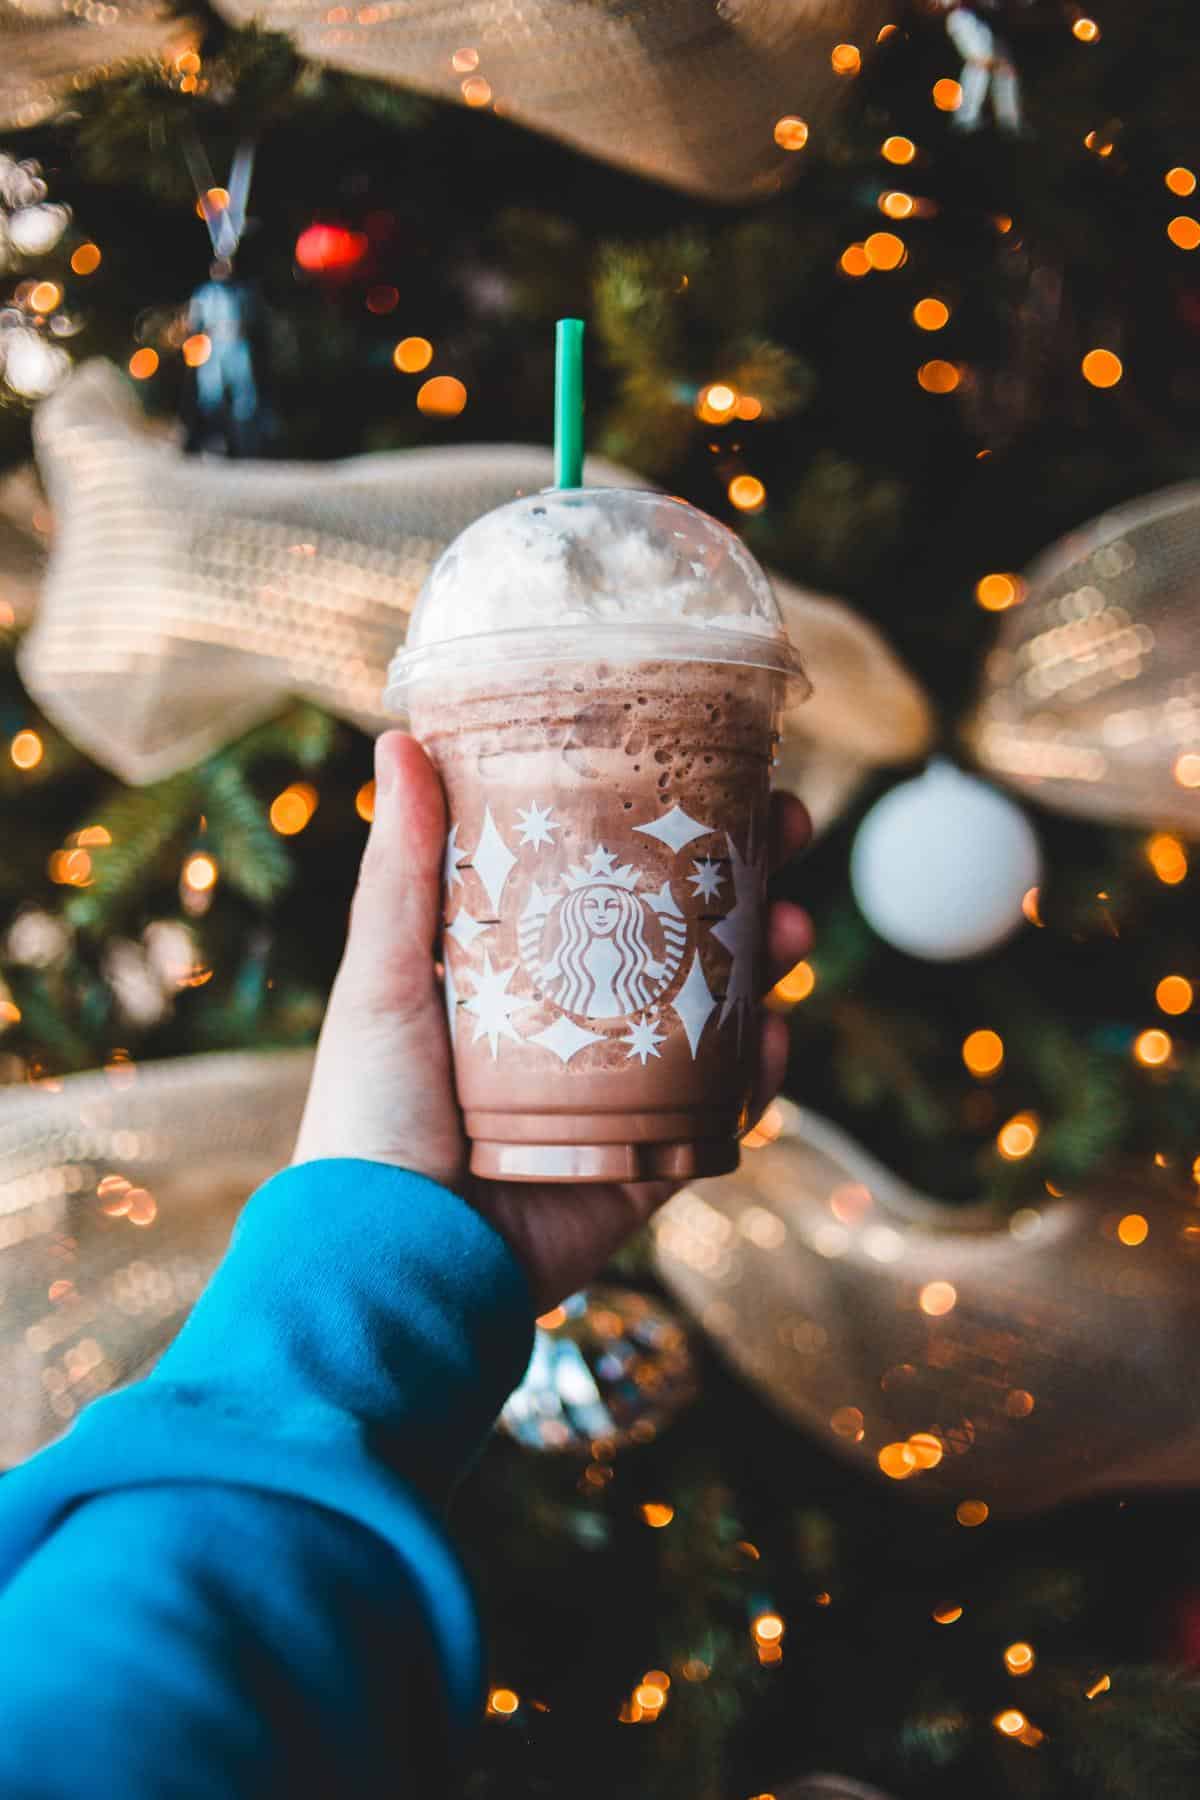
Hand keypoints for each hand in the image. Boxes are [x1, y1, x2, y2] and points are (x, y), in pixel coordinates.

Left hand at [293, 732, 811, 1309]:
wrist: (395, 1261)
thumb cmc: (371, 1116)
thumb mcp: (384, 980)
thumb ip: (400, 872)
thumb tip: (399, 741)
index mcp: (519, 974)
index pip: (610, 884)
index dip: (666, 831)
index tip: (714, 777)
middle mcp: (579, 1026)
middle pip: (684, 939)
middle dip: (745, 887)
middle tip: (786, 838)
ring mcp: (623, 1096)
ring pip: (723, 1017)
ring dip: (769, 967)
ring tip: (792, 932)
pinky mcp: (649, 1163)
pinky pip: (723, 1115)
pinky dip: (761, 1075)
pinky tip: (778, 1037)